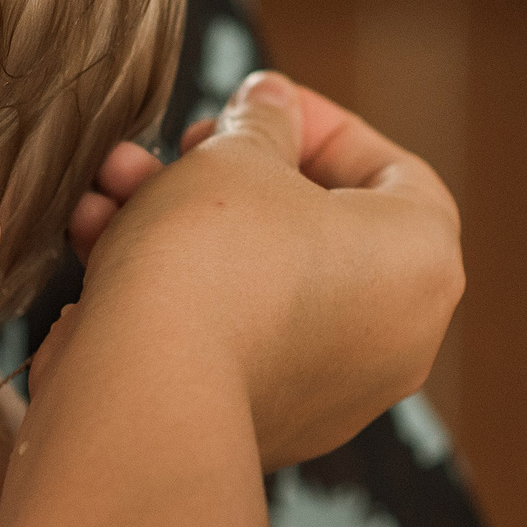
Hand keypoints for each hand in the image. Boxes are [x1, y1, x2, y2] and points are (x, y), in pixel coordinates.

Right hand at [58, 72, 462, 471]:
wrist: (146, 392)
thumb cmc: (207, 261)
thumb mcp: (234, 155)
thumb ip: (262, 122)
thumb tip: (270, 106)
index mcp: (422, 261)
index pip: (388, 169)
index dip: (312, 123)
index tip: (251, 104)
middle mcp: (398, 335)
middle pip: (312, 226)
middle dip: (226, 175)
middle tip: (178, 148)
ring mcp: (335, 390)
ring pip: (259, 279)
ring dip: (182, 225)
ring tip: (112, 192)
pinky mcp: (268, 422)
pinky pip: (231, 333)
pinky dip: (181, 290)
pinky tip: (103, 249)